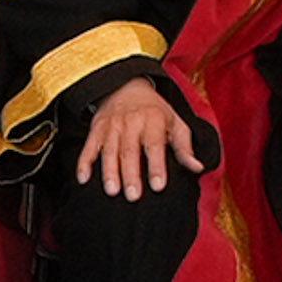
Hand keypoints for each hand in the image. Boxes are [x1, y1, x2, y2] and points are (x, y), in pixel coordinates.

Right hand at [79, 79, 204, 201]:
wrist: (126, 86)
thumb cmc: (154, 110)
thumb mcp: (175, 121)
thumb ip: (184, 147)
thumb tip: (197, 168)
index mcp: (153, 120)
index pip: (154, 145)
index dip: (156, 166)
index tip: (158, 186)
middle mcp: (131, 122)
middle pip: (130, 151)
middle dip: (131, 174)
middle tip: (133, 196)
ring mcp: (111, 126)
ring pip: (109, 151)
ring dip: (109, 171)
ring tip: (112, 190)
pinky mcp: (96, 129)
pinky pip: (88, 147)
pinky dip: (84, 162)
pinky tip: (83, 178)